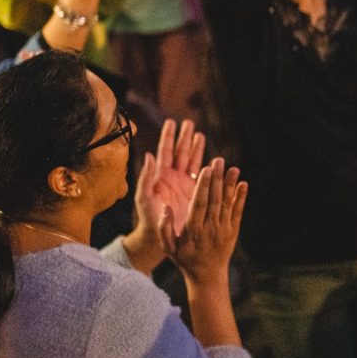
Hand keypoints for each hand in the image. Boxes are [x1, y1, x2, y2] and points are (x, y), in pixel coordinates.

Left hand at [135, 118, 205, 237]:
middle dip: (184, 137)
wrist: (160, 236)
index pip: (164, 151)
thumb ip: (146, 177)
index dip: (168, 137)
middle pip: (179, 152)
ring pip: (191, 161)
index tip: (171, 122)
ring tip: (199, 134)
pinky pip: (201, 175)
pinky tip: (212, 156)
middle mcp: (172, 176)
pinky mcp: (194, 192)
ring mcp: (183, 183)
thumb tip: (149, 155)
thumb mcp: (144, 198)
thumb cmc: (148, 218)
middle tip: (188, 122)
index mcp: (159, 176)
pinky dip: (207, 165)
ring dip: (195, 147)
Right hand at [159, 158, 246, 284]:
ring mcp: (223, 229)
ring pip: (227, 204)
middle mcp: (210, 228)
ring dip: (230, 185)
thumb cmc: (185, 259)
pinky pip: (237, 212)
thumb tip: (165, 207)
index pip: (199, 205)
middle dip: (216, 180)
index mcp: (193, 230)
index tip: (205, 170)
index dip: (203, 187)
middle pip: (214, 200)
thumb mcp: (168, 247)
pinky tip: (243, 184)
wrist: (207, 275)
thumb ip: (164, 227)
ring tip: (233, 168)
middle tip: (218, 161)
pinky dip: (241, 198)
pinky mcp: (233, 231)